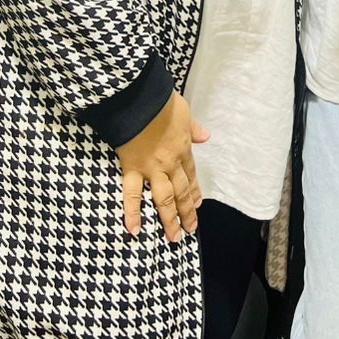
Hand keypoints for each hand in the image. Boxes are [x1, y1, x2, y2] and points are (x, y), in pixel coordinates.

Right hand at [115, 90, 208, 241]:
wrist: (141, 100)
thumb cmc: (161, 102)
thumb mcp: (184, 112)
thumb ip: (194, 127)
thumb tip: (206, 136)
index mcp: (182, 148)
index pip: (190, 174)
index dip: (194, 190)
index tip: (198, 204)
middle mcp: (170, 163)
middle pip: (181, 191)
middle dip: (186, 211)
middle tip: (190, 229)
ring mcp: (152, 169)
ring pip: (163, 199)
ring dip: (169, 219)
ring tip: (174, 238)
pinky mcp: (132, 169)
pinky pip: (132, 194)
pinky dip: (133, 213)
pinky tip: (134, 230)